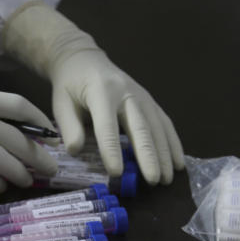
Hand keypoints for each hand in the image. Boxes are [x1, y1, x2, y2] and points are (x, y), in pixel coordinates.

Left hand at [4, 3, 184, 184]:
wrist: (84, 60)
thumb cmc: (71, 85)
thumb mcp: (61, 103)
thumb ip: (69, 127)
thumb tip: (75, 150)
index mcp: (101, 92)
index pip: (107, 125)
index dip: (112, 149)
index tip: (117, 173)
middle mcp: (127, 93)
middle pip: (140, 127)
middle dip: (148, 155)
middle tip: (153, 180)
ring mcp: (142, 96)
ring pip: (157, 127)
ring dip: (164, 154)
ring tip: (166, 179)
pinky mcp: (150, 101)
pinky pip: (165, 123)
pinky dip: (173, 144)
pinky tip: (178, 163)